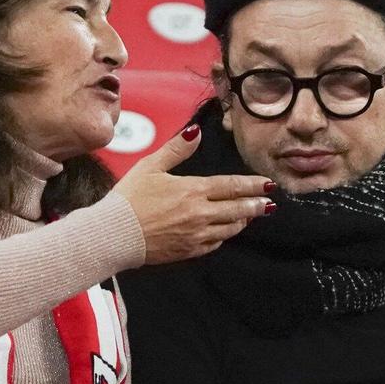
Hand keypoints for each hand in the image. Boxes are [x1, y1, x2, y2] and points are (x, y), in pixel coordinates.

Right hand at [113, 124, 274, 264]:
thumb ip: (176, 149)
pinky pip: (215, 243)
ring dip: (243, 220)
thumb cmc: (129, 199)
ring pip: (230, 228)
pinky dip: (224, 236)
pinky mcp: (189, 250)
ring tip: (251, 215)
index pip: (232, 186)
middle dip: (256, 205)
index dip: (253, 185)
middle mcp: (200, 213)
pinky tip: (226, 232)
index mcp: (193, 190)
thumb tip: (195, 132)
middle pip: (238, 209)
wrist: (114, 235)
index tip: (269, 185)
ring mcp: (196, 234)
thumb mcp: (150, 167)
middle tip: (270, 203)